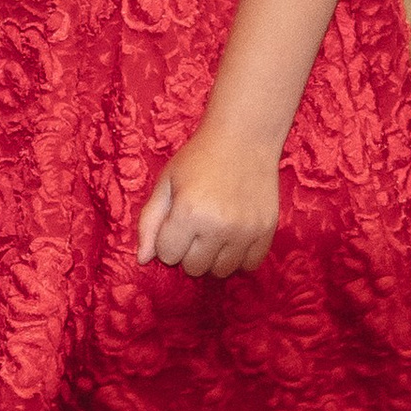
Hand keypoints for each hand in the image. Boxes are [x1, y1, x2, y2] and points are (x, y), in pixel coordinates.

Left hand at [138, 123, 280, 277]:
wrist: (243, 138)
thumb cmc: (198, 158)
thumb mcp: (166, 183)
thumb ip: (149, 222)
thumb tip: (143, 260)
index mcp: (188, 212)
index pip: (167, 255)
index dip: (167, 240)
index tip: (176, 221)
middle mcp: (218, 226)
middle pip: (194, 268)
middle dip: (188, 251)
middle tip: (195, 226)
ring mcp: (245, 230)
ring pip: (221, 272)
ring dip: (213, 257)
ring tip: (214, 231)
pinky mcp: (266, 231)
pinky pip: (249, 266)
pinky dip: (239, 258)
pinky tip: (233, 238)